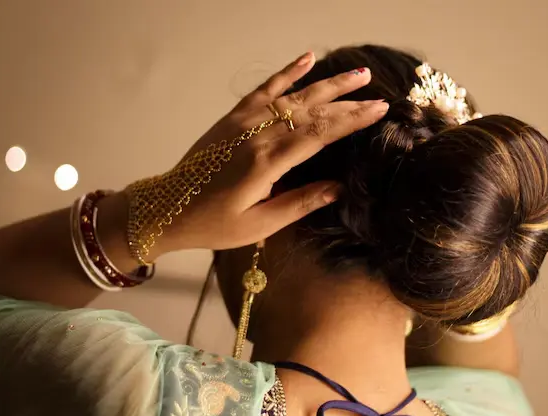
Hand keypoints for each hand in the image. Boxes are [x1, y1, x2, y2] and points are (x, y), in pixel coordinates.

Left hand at [131, 52, 388, 256]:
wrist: (169, 207)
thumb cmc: (214, 224)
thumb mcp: (259, 225)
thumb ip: (299, 204)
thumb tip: (339, 188)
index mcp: (267, 163)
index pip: (319, 135)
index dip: (351, 121)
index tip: (379, 110)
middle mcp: (258, 135)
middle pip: (312, 112)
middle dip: (348, 102)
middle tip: (378, 94)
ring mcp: (244, 121)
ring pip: (294, 96)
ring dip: (327, 84)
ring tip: (357, 74)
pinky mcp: (233, 117)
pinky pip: (264, 89)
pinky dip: (287, 72)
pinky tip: (306, 59)